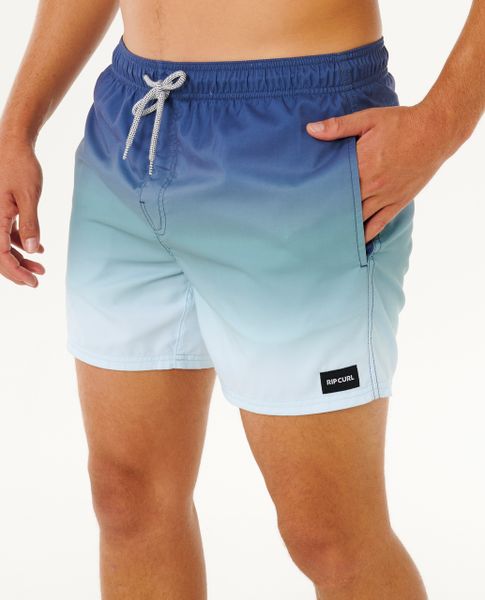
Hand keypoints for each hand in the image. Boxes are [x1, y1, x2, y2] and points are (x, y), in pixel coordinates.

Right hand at [0, 132, 44, 286]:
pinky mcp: (1, 210)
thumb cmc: (20, 166)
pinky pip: (7, 233)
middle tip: (37, 280)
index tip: (32, 282)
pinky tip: (39, 250)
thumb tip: (33, 249)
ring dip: (21, 258)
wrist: (14, 144)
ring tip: (41, 268)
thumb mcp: (28, 196)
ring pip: (3, 245)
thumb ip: (31, 223)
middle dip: (17, 270)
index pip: (0, 254)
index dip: (15, 272)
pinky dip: (21, 243)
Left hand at [306, 103, 449, 242]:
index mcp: (361, 164)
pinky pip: (380, 223)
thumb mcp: (368, 119)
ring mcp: (386, 196)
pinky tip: (357, 242)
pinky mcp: (398, 202)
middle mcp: (372, 185)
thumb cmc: (401, 123)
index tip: (303, 204)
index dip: (318, 195)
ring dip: (345, 226)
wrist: (436, 131)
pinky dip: (368, 234)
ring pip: (360, 218)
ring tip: (328, 237)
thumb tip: (311, 129)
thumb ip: (338, 126)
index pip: (333, 185)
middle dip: (328, 214)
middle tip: (310, 226)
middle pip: (344, 205)